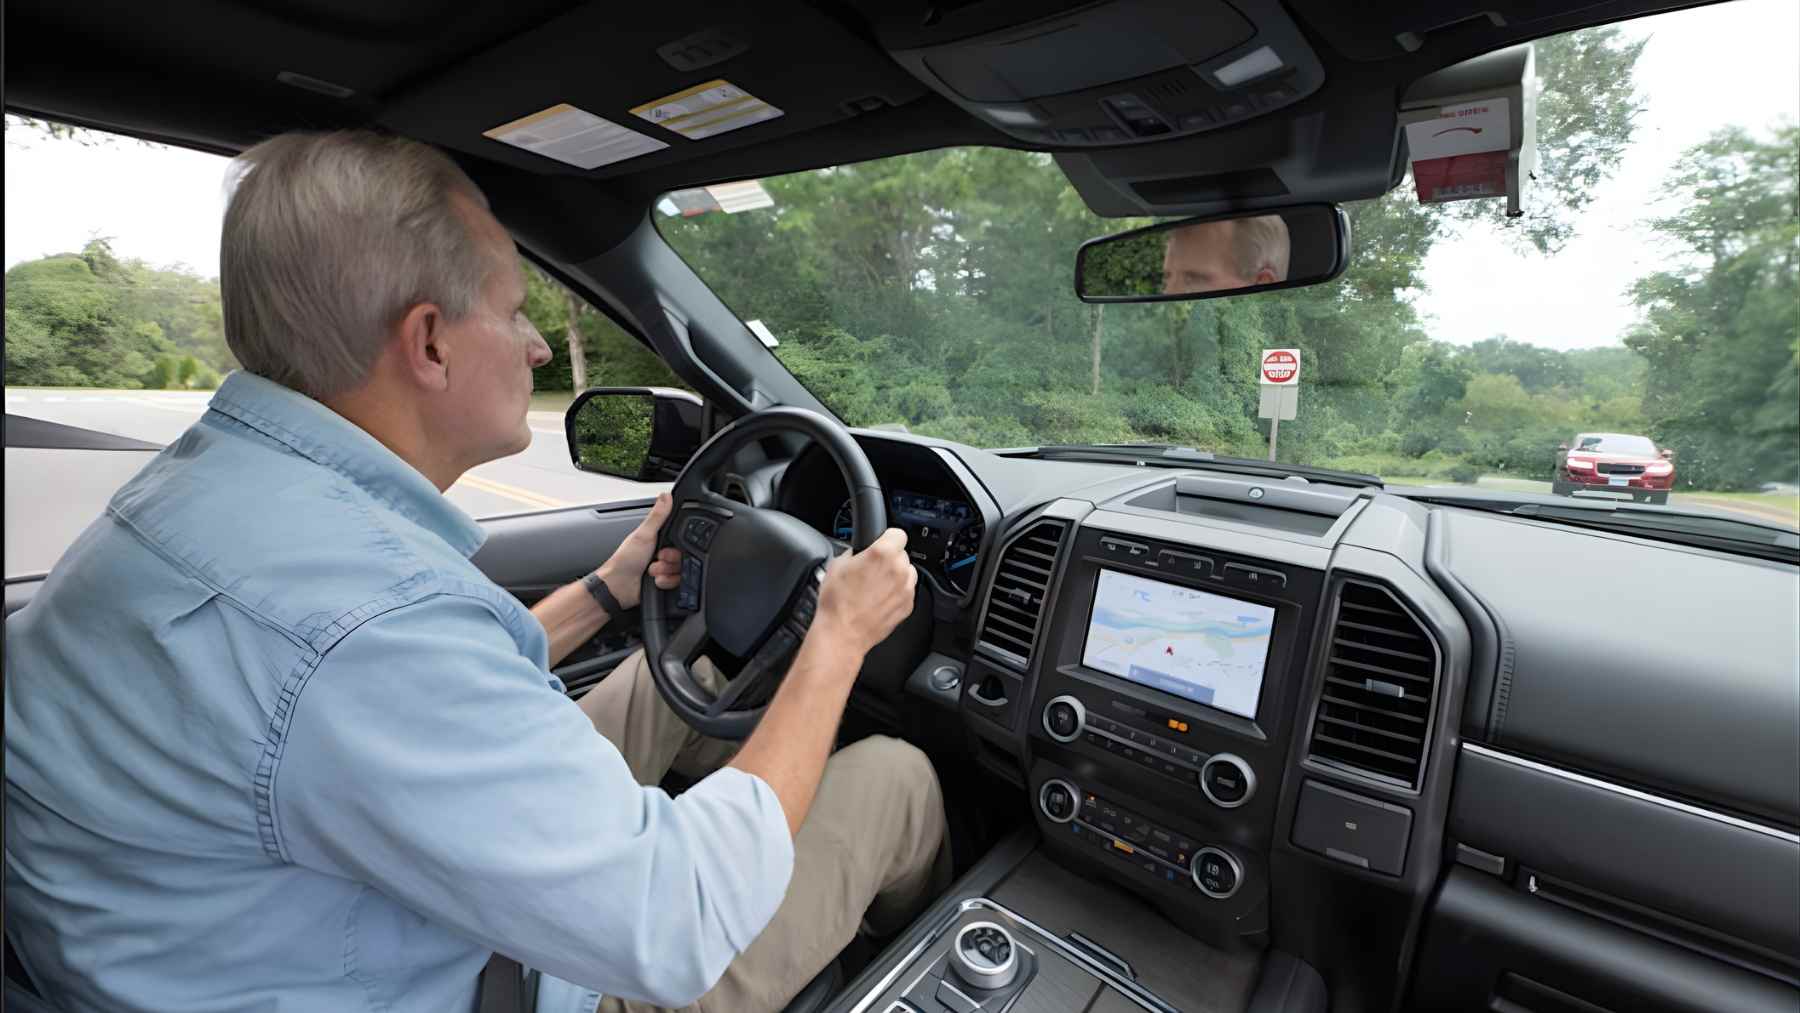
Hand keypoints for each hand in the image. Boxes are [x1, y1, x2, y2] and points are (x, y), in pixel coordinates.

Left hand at [597, 492, 681, 609]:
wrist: (618, 586)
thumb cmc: (625, 560)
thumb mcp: (644, 534)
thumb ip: (657, 515)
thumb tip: (665, 495)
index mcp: (657, 537)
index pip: (680, 537)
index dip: (678, 542)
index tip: (667, 545)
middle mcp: (661, 552)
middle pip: (683, 554)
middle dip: (670, 559)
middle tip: (657, 558)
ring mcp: (663, 567)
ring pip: (681, 569)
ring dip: (666, 571)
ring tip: (652, 571)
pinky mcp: (664, 581)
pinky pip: (677, 582)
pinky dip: (666, 582)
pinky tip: (655, 580)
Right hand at [811, 528, 916, 658]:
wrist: (842, 633)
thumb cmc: (837, 603)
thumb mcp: (837, 565)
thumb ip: (855, 553)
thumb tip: (860, 552)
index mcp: (882, 554)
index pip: (898, 534)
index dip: (887, 538)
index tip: (882, 542)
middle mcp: (898, 570)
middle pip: (902, 554)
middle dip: (889, 559)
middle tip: (872, 569)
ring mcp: (906, 589)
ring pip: (907, 572)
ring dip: (896, 575)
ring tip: (876, 586)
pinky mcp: (908, 605)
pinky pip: (906, 591)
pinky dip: (897, 592)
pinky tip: (879, 599)